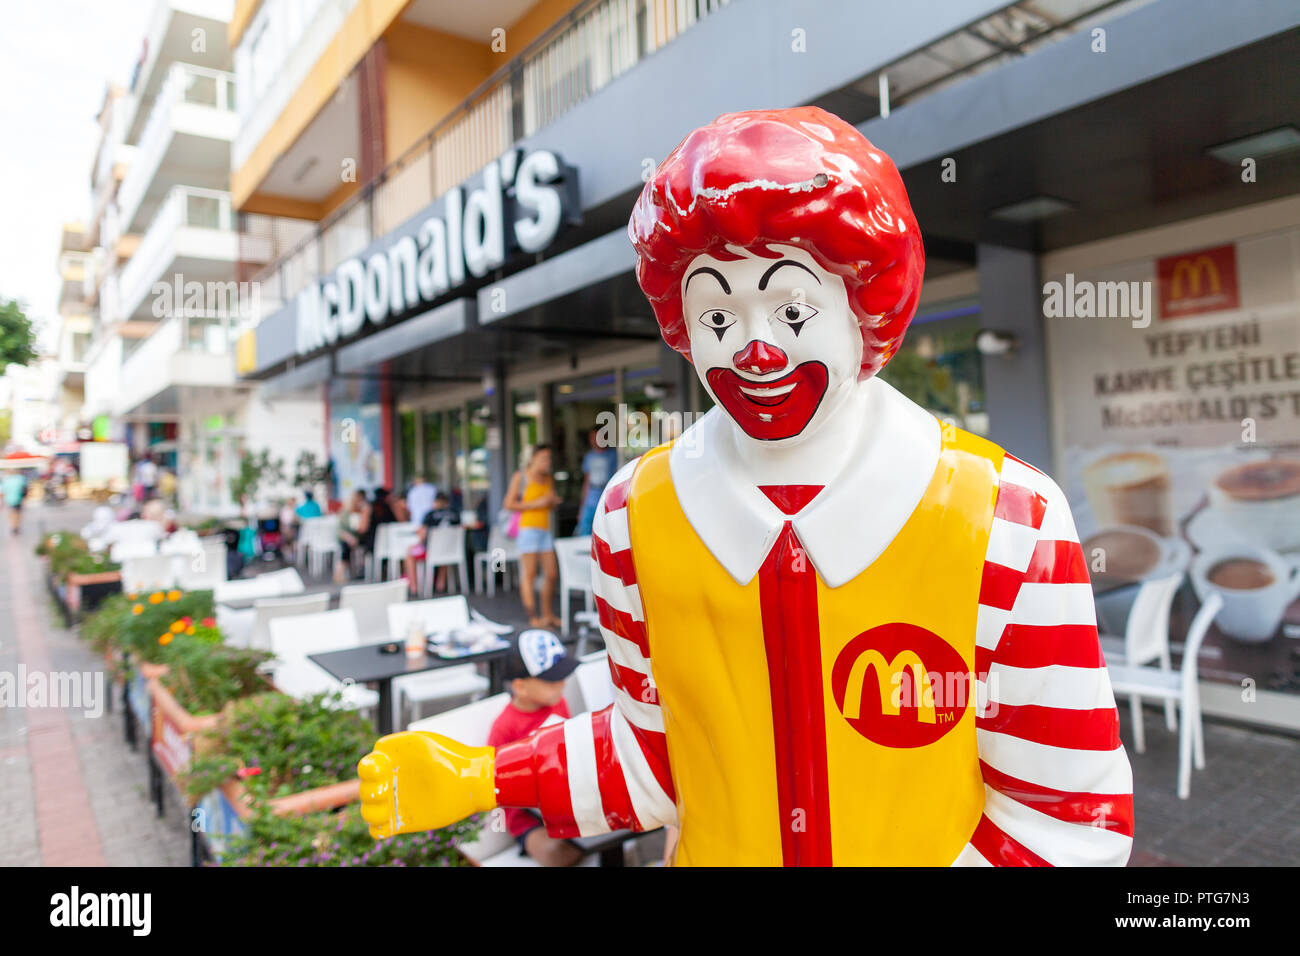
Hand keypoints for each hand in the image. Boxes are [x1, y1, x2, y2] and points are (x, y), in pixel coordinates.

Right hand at [358, 732, 496, 838]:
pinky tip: (388, 825)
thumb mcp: (426, 744)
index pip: (366, 767)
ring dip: (371, 811)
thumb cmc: (451, 757)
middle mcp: (390, 781)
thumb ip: (401, 745)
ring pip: (367, 811)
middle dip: (370, 791)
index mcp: (392, 761)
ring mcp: (395, 802)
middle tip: (386, 790)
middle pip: (364, 790)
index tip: (381, 770)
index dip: (367, 770)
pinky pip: (377, 830)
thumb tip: (379, 750)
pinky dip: (376, 830)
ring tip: (387, 809)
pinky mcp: (402, 821)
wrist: (472, 780)